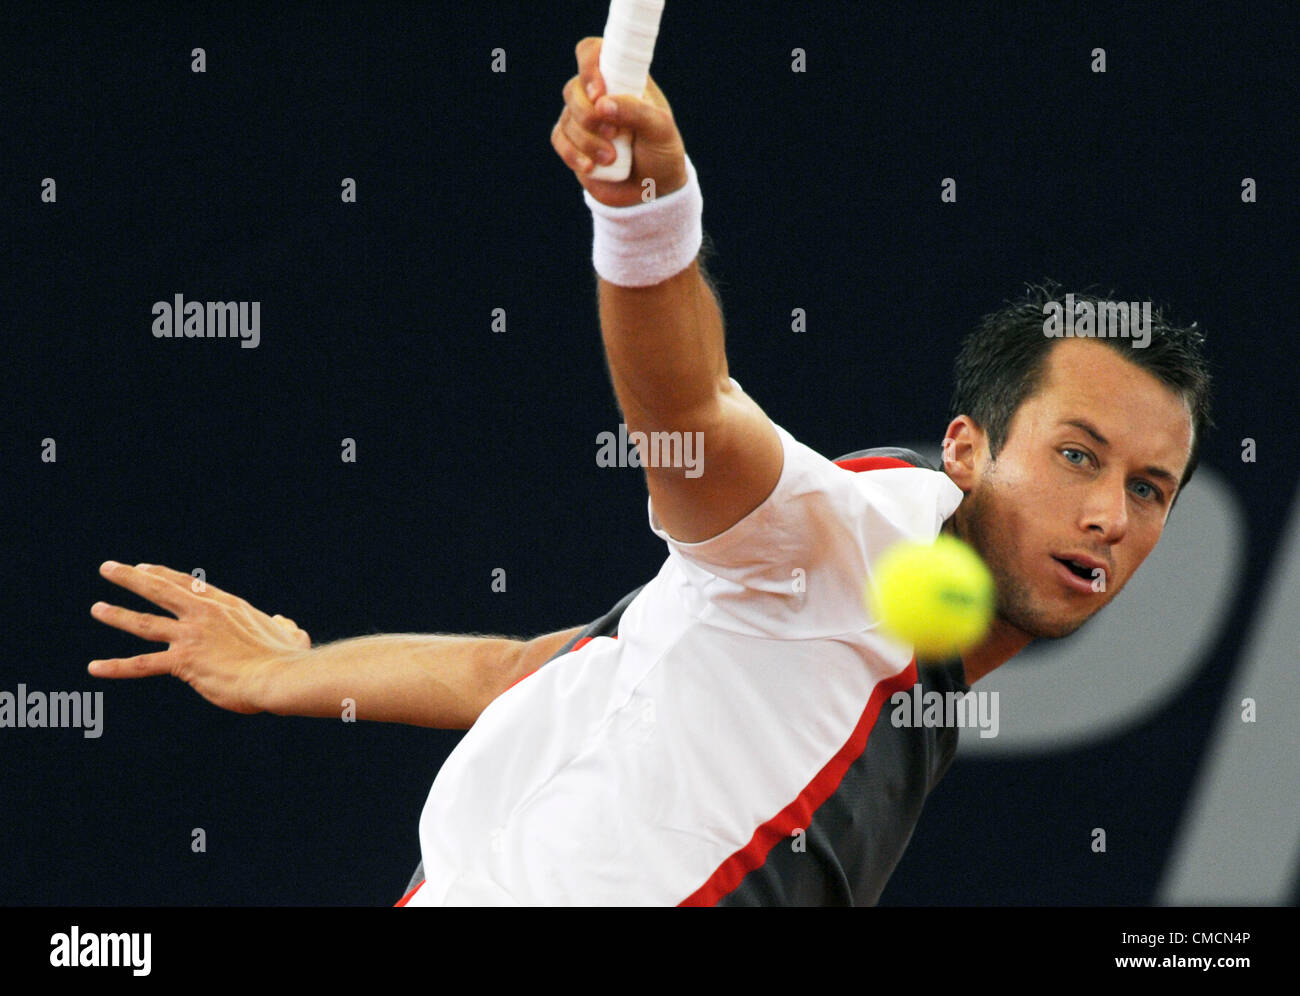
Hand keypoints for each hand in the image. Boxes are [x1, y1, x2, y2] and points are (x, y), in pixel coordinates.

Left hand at [88, 561, 310, 713]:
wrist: (279, 676)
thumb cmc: (288, 659)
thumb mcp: (290, 636)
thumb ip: (286, 627)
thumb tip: (287, 624)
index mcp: (228, 606)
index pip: (189, 585)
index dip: (163, 575)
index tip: (145, 568)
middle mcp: (205, 615)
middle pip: (160, 590)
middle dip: (131, 578)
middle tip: (108, 568)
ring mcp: (192, 636)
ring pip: (146, 622)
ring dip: (118, 615)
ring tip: (97, 608)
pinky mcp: (183, 662)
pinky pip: (143, 664)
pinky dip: (116, 666)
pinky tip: (94, 667)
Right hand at [551, 36, 687, 207]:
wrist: (652, 191)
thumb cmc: (661, 152)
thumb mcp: (661, 129)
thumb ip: (637, 111)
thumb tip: (602, 104)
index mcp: (622, 78)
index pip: (593, 52)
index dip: (589, 65)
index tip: (599, 92)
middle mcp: (598, 94)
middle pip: (573, 88)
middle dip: (588, 114)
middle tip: (613, 134)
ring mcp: (582, 118)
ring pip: (567, 118)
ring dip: (587, 141)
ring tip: (611, 158)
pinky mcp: (572, 142)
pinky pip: (559, 140)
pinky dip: (573, 154)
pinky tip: (591, 167)